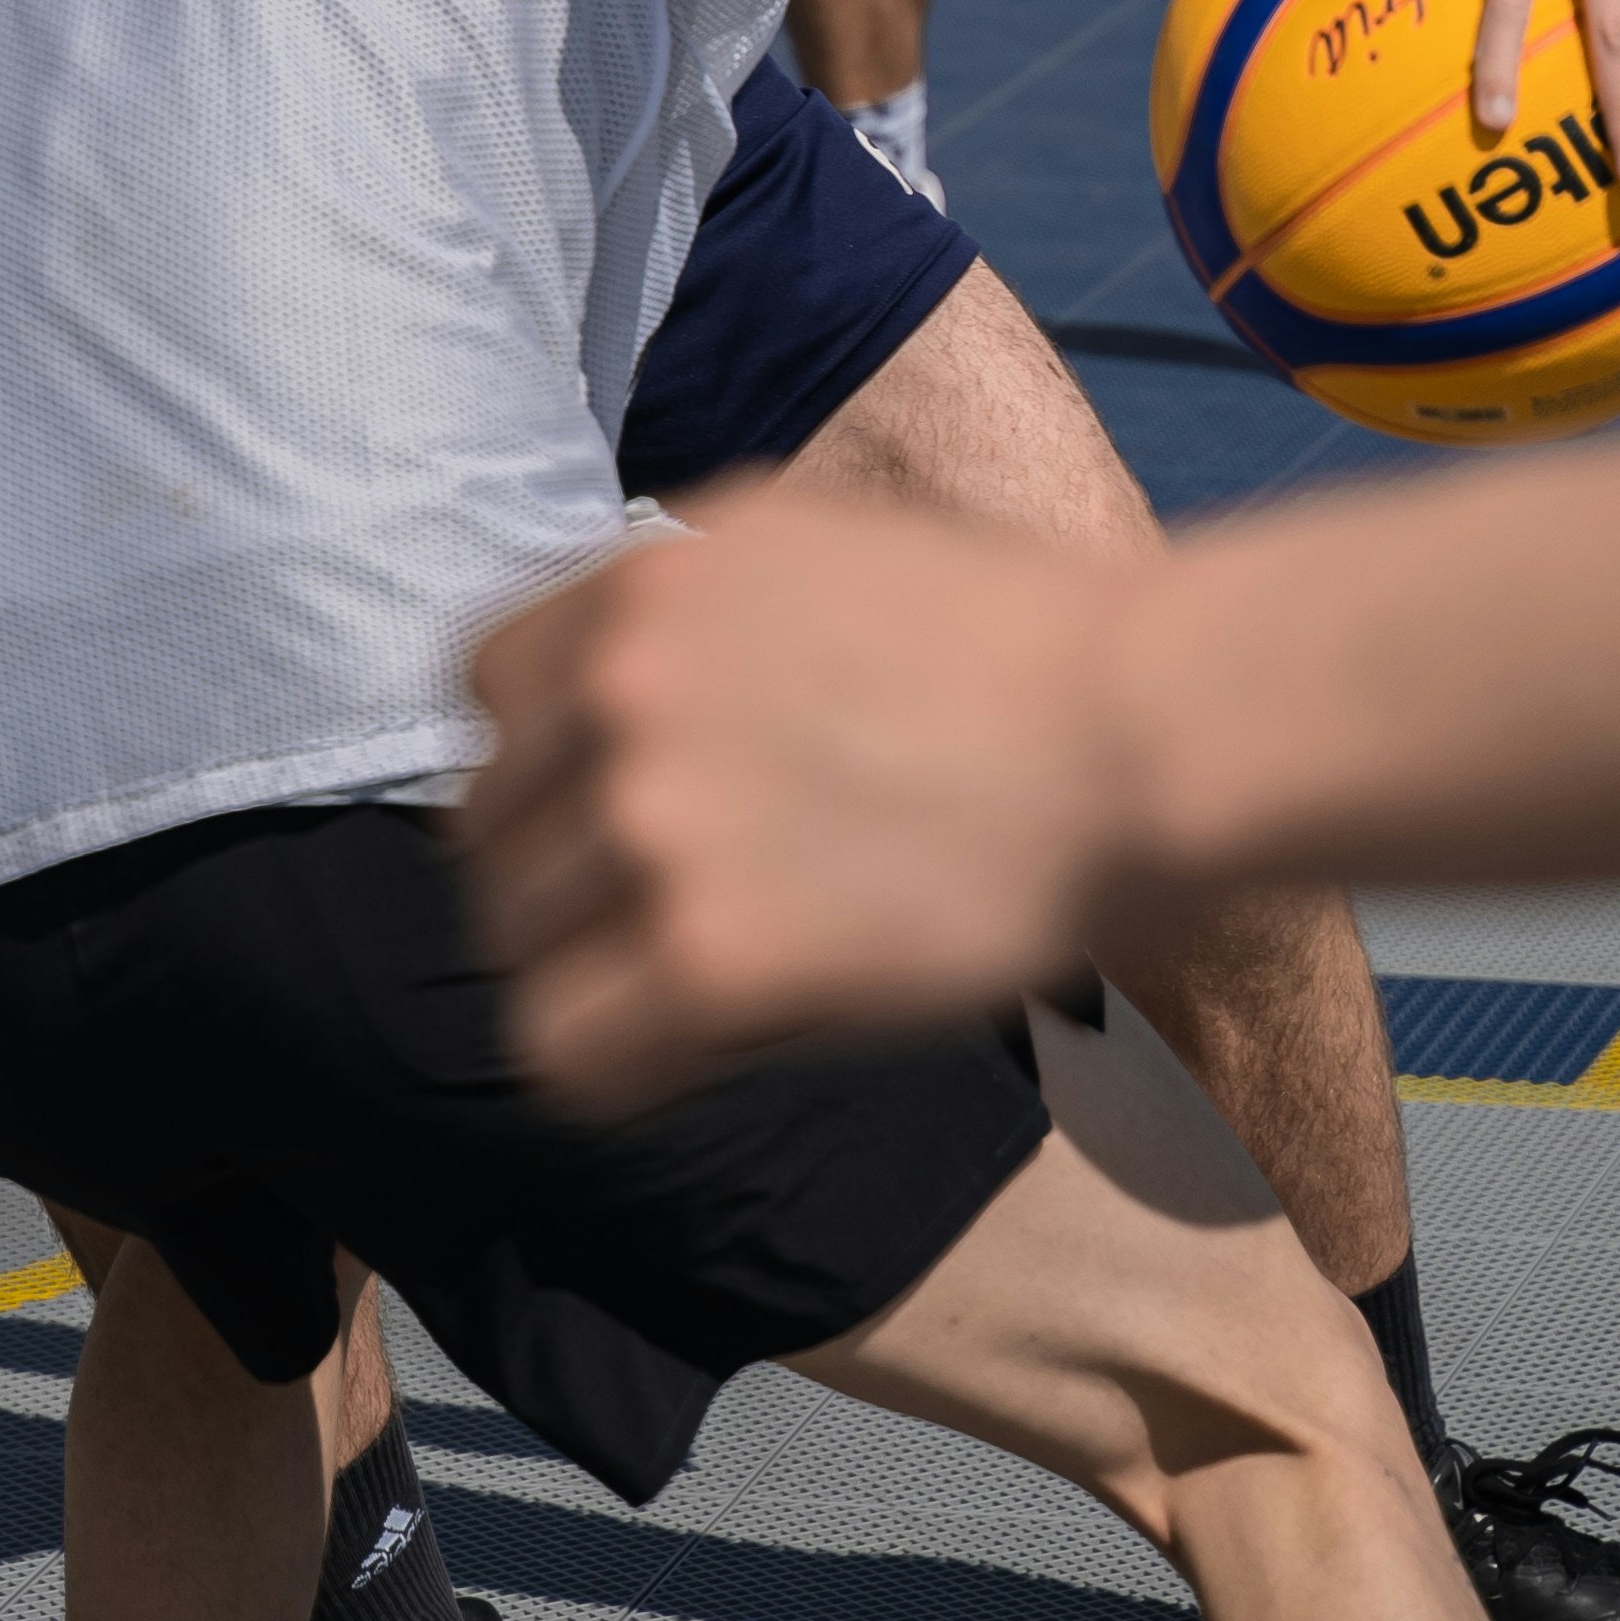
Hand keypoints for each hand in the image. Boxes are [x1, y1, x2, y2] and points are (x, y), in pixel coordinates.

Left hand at [464, 495, 1126, 1113]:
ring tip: (706, 982)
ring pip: (520, 947)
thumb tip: (603, 698)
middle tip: (666, 917)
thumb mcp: (807, 553)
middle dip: (562, 876)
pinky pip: (570, 1051)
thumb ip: (687, 615)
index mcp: (640, 583)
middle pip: (487, 827)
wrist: (1135, 731)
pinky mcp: (704, 956)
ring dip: (595, 974)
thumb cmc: (1012, 646)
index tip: (614, 804)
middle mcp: (620, 688)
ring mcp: (653, 821)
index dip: (546, 758)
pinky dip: (620, 1067)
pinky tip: (709, 1051)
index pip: (485, 687)